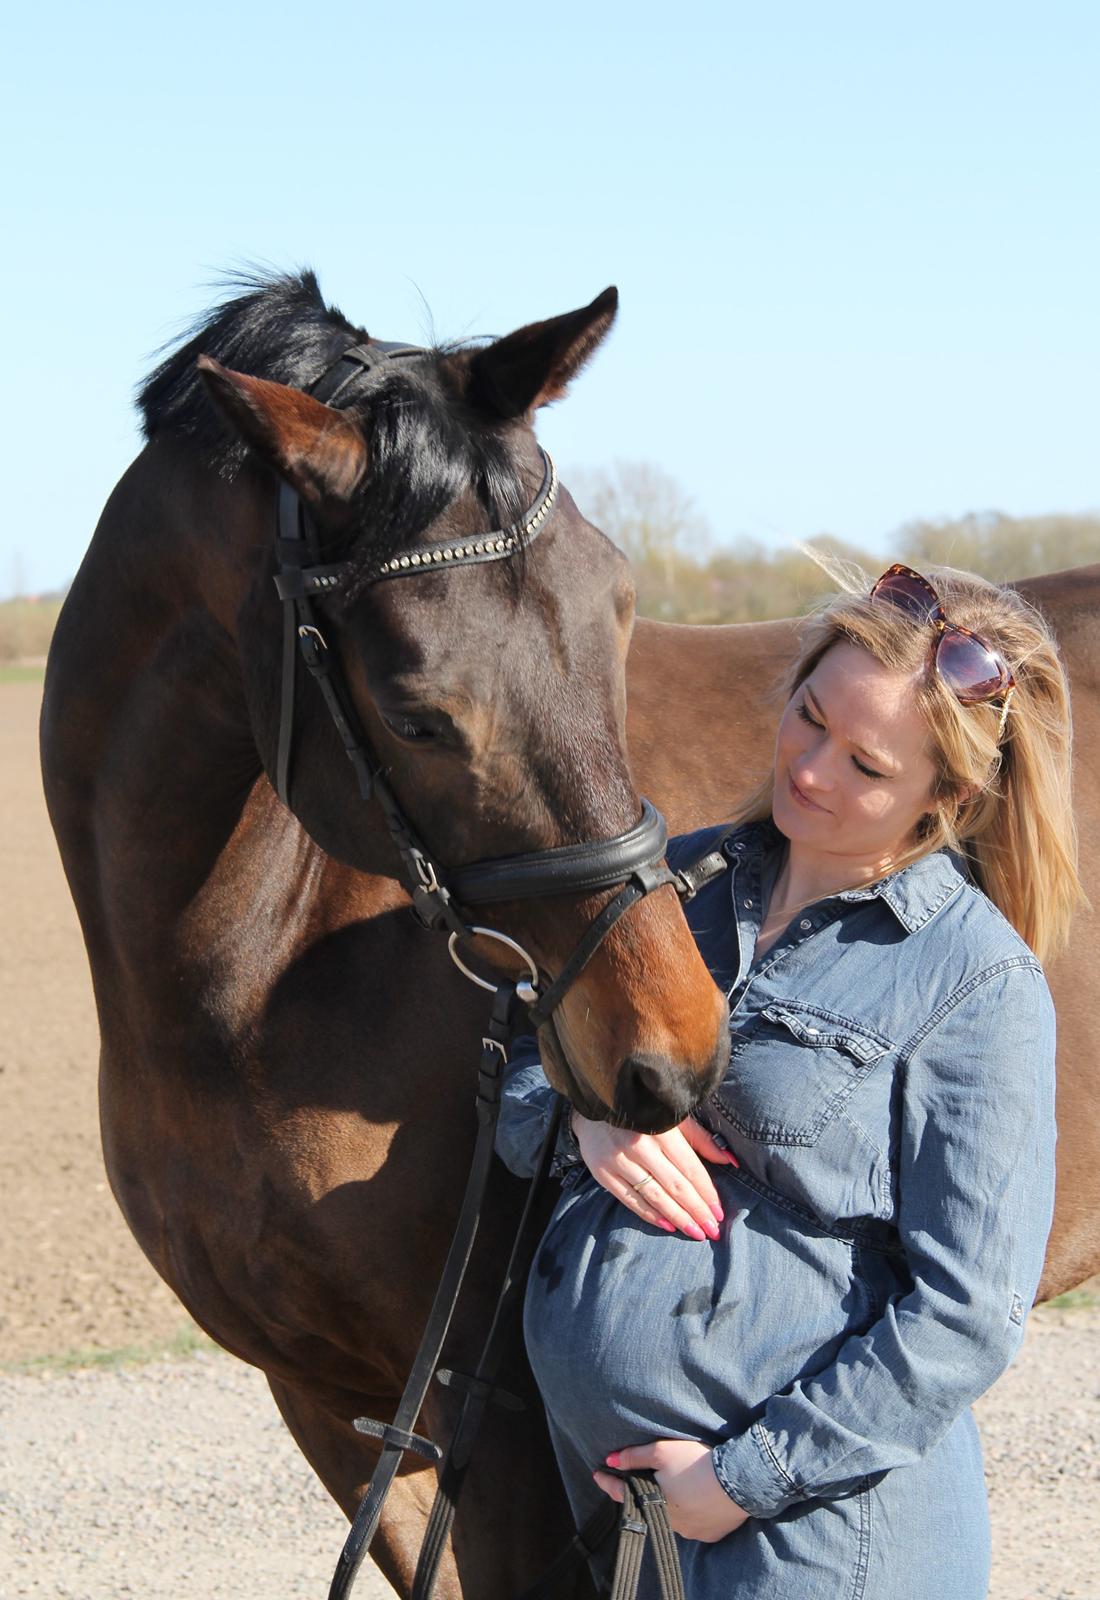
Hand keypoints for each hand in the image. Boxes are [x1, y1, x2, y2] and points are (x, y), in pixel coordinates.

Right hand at [571, 1112, 736, 1239]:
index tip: (719, 1212)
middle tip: (713, 1230)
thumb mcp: (674, 1116)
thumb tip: (730, 1161)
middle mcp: (639, 1146)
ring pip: (655, 1196)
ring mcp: (618, 1160)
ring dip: (678, 1218)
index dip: (707, 1192)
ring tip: (695, 1232)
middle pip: (675, 1186)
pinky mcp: (603, 1172)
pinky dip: (650, 1215)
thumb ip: (701, 1139)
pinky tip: (668, 1226)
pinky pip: (631, 1200)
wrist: (597, 1101)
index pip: (690, 1169)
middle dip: (697, 1211)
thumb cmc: (644, 1108)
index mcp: (661, 1128)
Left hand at [593, 1440, 749, 1542]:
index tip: (597, 1474)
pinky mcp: (709, 1533)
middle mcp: (669, 1522)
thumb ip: (634, 1456)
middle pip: (649, 1507)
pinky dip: (691, 1512)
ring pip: (671, 1518)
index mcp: (654, 1502)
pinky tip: (695, 1500)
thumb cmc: (696, 1463)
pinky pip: (694, 1524)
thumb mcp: (662, 1451)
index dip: (609, 1482)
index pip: (622, 1493)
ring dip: (667, 1504)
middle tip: (635, 1480)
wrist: (740, 1482)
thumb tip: (609, 1460)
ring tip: (671, 1487)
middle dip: (641, 1493)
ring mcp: (690, 1530)